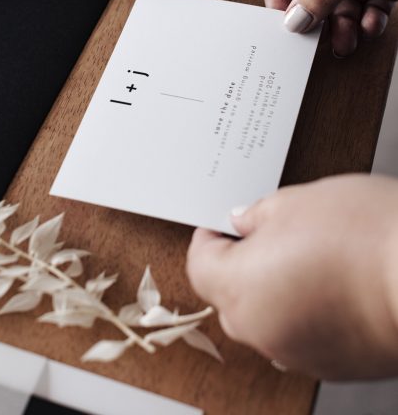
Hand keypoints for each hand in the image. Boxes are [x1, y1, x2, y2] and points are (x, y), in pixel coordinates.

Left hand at [186, 174, 397, 379]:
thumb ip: (257, 214)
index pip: (199, 264)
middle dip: (240, 263)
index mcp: (239, 287)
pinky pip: (298, 333)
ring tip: (305, 255)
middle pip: (228, 294)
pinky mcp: (333, 363)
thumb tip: (244, 221)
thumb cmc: (366, 236)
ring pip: (264, 316)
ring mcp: (297, 352)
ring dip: (271, 288)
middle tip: (266, 233)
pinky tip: (328, 283)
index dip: (209, 238)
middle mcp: (261, 329)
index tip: (221, 225)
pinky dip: (301, 311)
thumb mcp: (297, 201)